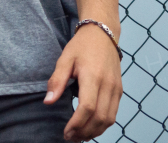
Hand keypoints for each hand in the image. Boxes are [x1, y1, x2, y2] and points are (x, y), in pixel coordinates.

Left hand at [46, 24, 121, 140]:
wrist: (102, 35)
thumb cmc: (81, 47)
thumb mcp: (64, 59)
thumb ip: (56, 81)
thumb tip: (48, 102)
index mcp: (93, 76)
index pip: (87, 108)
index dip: (77, 124)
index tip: (66, 132)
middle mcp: (108, 85)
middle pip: (100, 118)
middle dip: (85, 132)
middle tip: (70, 138)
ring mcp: (116, 89)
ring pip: (109, 119)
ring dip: (95, 132)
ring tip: (79, 136)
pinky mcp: (119, 91)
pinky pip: (113, 114)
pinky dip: (103, 125)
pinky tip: (90, 127)